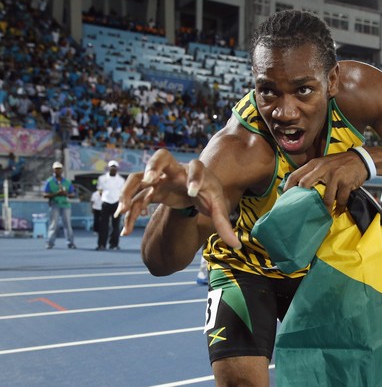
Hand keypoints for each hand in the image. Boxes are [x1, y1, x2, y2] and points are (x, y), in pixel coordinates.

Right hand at [115, 149, 238, 247]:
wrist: (195, 190)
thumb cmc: (208, 194)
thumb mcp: (218, 207)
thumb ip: (224, 225)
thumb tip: (237, 246)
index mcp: (196, 171)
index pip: (196, 167)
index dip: (194, 178)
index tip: (193, 193)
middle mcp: (175, 170)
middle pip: (161, 157)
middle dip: (154, 166)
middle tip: (150, 180)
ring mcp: (159, 178)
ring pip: (138, 177)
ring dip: (129, 191)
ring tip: (123, 209)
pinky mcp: (150, 189)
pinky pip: (134, 197)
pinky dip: (128, 211)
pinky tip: (125, 228)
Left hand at [283, 150, 367, 213]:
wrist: (360, 159)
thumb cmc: (339, 164)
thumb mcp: (323, 163)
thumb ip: (312, 172)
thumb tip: (299, 186)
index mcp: (314, 164)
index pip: (295, 174)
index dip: (288, 186)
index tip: (284, 196)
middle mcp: (322, 168)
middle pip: (305, 184)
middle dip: (302, 198)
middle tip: (301, 209)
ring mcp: (334, 176)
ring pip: (326, 197)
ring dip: (325, 208)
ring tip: (324, 215)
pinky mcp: (345, 183)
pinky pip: (341, 200)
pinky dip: (339, 208)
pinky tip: (338, 212)